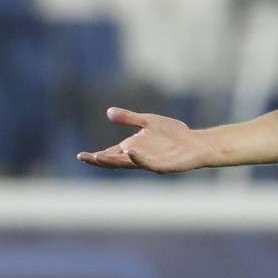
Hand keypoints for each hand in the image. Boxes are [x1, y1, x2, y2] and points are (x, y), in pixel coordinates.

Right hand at [76, 107, 209, 172]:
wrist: (195, 143)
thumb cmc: (173, 134)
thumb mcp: (147, 121)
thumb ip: (129, 118)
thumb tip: (108, 112)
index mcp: (133, 148)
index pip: (110, 153)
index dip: (96, 156)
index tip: (81, 156)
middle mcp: (138, 157)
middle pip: (114, 161)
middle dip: (99, 160)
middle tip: (84, 158)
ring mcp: (149, 162)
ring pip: (128, 164)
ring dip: (113, 161)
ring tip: (99, 156)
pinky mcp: (163, 166)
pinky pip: (148, 163)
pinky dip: (138, 159)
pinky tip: (130, 152)